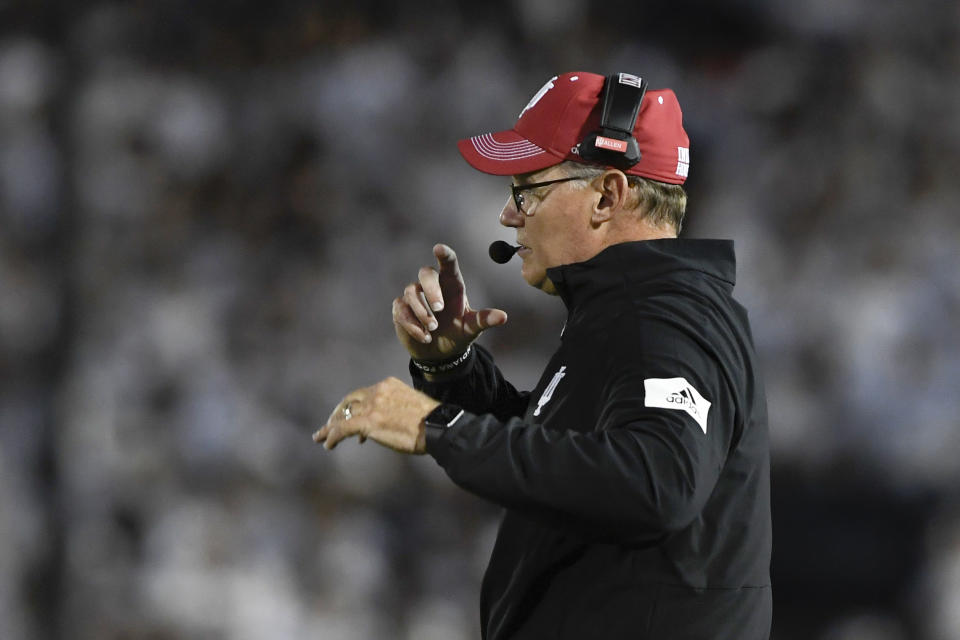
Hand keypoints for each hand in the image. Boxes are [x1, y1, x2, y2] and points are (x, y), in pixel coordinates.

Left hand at [313, 377, 439, 453]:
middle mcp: (377, 391)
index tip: (353, 418)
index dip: (355, 407)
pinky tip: (328, 444)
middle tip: (330, 425)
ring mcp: (372, 406)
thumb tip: (388, 420)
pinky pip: (343, 428)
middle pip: (350, 400)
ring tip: (322, 436)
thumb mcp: (411, 403)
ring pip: (343, 414)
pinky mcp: (368, 422)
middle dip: (338, 413)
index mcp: (388, 385)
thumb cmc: (431, 420)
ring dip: (330, 427)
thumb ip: (396, 406)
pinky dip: (332, 436)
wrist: (437, 425)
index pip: (364, 394)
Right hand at [392, 243, 507, 361]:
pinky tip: (424, 337)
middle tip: (439, 309)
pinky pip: (401, 310)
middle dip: (431, 290)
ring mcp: (415, 297)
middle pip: (426, 273)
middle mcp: (433, 287)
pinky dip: (413, 325)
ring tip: (433, 330)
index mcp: (451, 285)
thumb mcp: (472, 328)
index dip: (444, 254)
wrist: (440, 354)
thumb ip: (484, 320)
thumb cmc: (458, 333)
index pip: (448, 264)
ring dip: (423, 313)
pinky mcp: (402, 310)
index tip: (439, 249)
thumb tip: (503, 317)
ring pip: (411, 293)